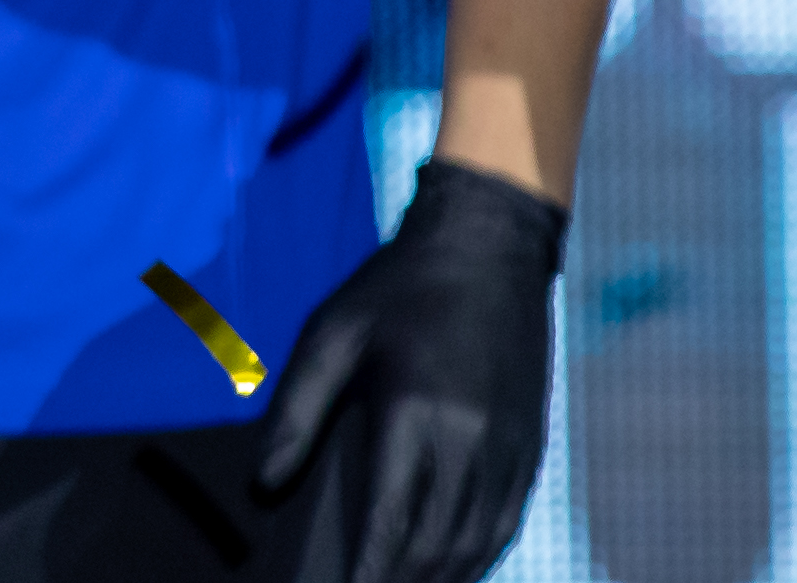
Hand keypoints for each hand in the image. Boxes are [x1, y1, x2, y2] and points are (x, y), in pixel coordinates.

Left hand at [253, 157, 567, 582]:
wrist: (490, 248)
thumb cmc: (396, 289)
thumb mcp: (330, 334)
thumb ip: (296, 411)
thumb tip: (263, 483)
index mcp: (415, 411)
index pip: (390, 518)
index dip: (369, 569)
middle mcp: (471, 439)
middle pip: (437, 542)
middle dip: (402, 581)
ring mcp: (511, 446)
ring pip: (477, 540)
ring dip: (441, 576)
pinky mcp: (533, 443)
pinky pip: (507, 519)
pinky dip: (478, 553)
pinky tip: (453, 566)